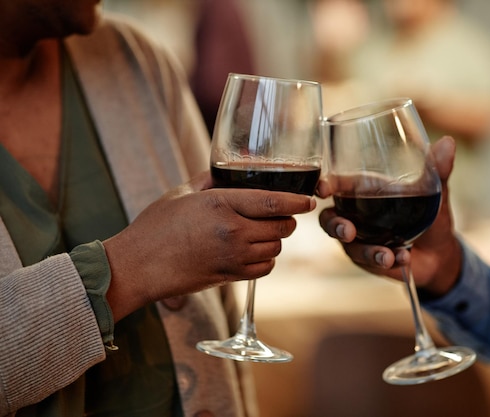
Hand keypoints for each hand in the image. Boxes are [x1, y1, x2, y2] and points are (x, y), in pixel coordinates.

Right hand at [103, 171, 315, 320]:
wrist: (137, 266)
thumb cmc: (155, 226)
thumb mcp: (182, 192)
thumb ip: (211, 179)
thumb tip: (230, 172)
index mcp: (221, 204)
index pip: (272, 201)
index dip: (297, 201)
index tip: (310, 200)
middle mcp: (232, 231)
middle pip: (281, 227)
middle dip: (286, 219)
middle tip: (279, 214)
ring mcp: (233, 257)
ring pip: (275, 248)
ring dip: (275, 239)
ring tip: (262, 232)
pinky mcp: (230, 276)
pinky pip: (264, 269)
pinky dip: (266, 260)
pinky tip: (253, 251)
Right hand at [318, 136, 461, 294]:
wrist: (441, 253)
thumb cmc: (432, 215)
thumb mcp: (435, 192)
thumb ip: (437, 170)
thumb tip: (447, 143)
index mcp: (365, 192)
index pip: (337, 186)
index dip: (325, 185)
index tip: (322, 190)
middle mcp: (356, 216)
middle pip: (330, 219)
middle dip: (336, 227)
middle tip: (349, 232)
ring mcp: (359, 240)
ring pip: (349, 246)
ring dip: (367, 251)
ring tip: (388, 255)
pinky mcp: (367, 261)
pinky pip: (368, 262)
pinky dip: (385, 261)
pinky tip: (403, 259)